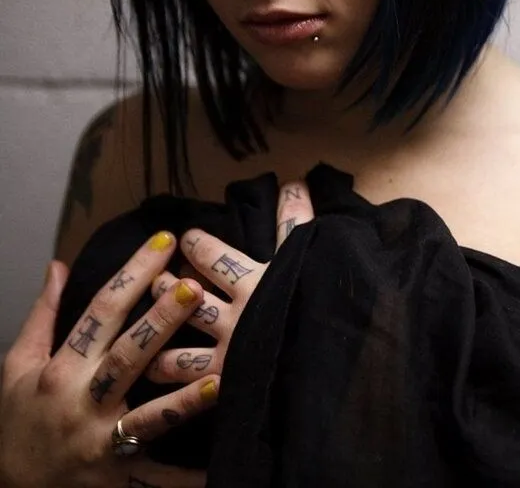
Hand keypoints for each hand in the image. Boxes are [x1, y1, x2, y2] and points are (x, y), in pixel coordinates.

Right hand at [0, 235, 211, 486]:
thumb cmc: (18, 420)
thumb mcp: (18, 367)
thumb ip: (44, 316)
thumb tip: (59, 266)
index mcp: (61, 371)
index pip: (99, 313)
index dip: (132, 276)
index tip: (163, 243)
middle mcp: (83, 403)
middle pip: (128, 357)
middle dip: (161, 323)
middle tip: (195, 289)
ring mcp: (101, 441)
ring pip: (147, 418)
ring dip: (183, 400)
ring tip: (220, 377)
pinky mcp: (118, 476)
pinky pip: (156, 479)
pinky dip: (185, 478)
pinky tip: (217, 467)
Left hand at [145, 181, 313, 383]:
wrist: (332, 359)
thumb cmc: (323, 303)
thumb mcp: (311, 257)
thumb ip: (298, 222)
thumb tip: (295, 182)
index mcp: (256, 280)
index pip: (215, 257)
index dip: (197, 245)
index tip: (186, 239)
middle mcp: (236, 312)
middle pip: (189, 292)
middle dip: (167, 285)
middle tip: (155, 275)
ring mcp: (228, 346)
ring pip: (181, 330)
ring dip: (159, 323)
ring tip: (145, 318)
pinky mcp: (225, 377)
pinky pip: (186, 374)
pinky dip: (167, 370)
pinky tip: (150, 369)